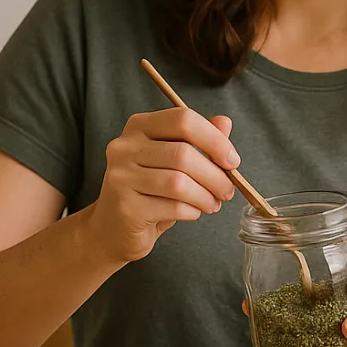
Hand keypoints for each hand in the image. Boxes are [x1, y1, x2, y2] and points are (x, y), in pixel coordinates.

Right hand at [89, 108, 238, 263]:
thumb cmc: (149, 191)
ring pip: (179, 182)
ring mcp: (121, 177)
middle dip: (215, 175)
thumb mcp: (175, 161)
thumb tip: (224, 122)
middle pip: (183, 154)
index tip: (232, 160)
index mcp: (139, 126)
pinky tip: (192, 213)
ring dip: (206, 196)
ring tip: (212, 203)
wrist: (113, 227)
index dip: (214, 140)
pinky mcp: (126, 207)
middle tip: (227, 190)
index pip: (183, 119)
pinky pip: (173, 207)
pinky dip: (192, 212)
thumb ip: (199, 141)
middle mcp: (124, 147)